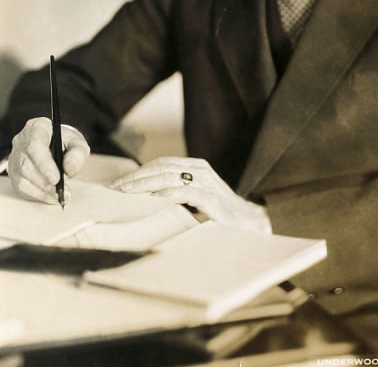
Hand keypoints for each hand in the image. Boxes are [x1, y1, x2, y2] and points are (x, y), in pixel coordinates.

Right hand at [7, 117, 89, 203]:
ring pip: (23, 178)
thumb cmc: (66, 144)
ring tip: (60, 195)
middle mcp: (22, 141)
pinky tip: (52, 197)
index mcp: (38, 127)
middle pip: (27, 164)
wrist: (56, 147)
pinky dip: (38, 196)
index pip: (35, 145)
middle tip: (62, 190)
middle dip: (45, 181)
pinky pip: (22, 188)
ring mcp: (15, 157)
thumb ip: (78, 154)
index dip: (44, 164)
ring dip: (43, 191)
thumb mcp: (78, 143)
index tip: (56, 179)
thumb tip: (70, 168)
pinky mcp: (14, 173)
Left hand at [111, 156, 271, 233]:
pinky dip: (166, 193)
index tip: (121, 181)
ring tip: (127, 191)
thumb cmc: (222, 212)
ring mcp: (206, 183)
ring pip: (168, 176)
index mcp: (197, 167)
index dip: (140, 170)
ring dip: (144, 184)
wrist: (251, 223)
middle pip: (161, 167)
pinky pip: (184, 192)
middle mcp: (200, 170)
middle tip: (117, 186)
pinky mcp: (211, 198)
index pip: (162, 163)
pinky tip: (153, 196)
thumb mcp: (199, 197)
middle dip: (136, 176)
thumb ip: (180, 192)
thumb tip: (151, 196)